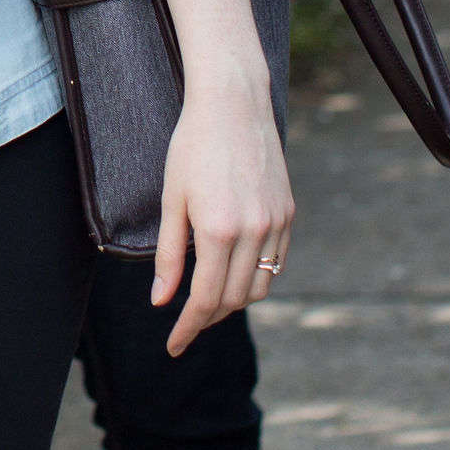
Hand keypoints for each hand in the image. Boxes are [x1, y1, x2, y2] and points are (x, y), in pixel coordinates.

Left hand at [153, 75, 294, 355]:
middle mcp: (253, 232)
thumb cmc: (192, 146)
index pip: (205, 300)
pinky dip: (256, 277)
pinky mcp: (288, 213)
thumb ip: (169, 255)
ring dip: (234, 301)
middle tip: (185, 321)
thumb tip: (162, 301)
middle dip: (208, 317)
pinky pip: (276, 262)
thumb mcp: (172, 200)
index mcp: (218, 231)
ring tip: (208, 299)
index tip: (173, 345)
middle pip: (234, 300)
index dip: (187, 327)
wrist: (234, 105)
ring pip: (259, 286)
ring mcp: (275, 223)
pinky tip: (234, 272)